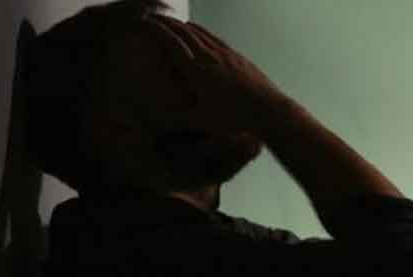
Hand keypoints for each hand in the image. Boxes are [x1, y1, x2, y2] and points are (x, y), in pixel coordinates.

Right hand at [140, 15, 285, 136]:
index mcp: (197, 70)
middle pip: (182, 32)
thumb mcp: (202, 123)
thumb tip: (153, 122)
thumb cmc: (235, 120)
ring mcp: (224, 54)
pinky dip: (199, 30)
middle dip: (164, 22)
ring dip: (181, 24)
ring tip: (169, 20)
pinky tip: (196, 30)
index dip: (155, 29)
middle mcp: (209, 57)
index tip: (143, 22)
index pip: (171, 42)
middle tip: (151, 17)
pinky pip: (213, 37)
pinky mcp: (236, 56)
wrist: (269, 110)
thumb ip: (176, 120)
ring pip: (198, 32)